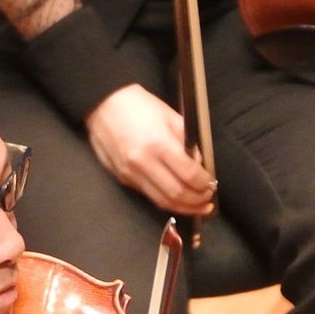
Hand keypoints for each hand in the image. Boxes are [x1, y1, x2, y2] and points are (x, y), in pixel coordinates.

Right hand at [84, 84, 216, 213]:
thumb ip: (187, 141)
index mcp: (158, 144)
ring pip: (162, 202)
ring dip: (183, 208)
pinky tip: (176, 198)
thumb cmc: (138, 105)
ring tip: (197, 207)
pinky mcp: (124, 179)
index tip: (211, 184)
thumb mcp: (170, 116)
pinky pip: (149, 195)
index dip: (204, 184)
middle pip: (176, 195)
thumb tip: (199, 165)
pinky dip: (166, 200)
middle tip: (207, 199)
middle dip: (196, 201)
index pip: (188, 174)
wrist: (102, 105)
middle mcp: (143, 164)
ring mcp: (131, 174)